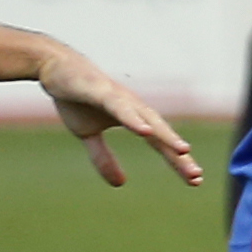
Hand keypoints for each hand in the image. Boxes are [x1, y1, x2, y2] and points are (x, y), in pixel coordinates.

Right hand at [36, 49, 204, 186]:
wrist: (55, 67)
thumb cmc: (77, 98)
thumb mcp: (87, 134)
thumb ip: (104, 157)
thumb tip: (120, 184)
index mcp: (134, 119)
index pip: (159, 144)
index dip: (176, 161)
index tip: (195, 181)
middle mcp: (133, 107)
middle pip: (161, 133)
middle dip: (179, 154)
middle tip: (196, 175)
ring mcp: (119, 98)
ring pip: (147, 119)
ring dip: (165, 134)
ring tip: (183, 150)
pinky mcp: (100, 90)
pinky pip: (119, 106)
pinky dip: (133, 118)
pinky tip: (144, 130)